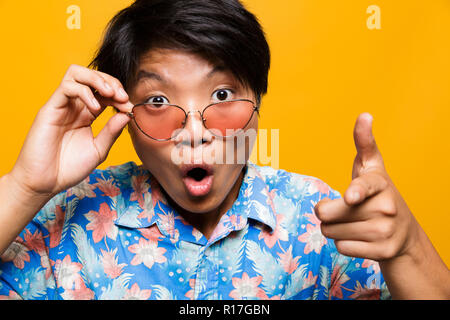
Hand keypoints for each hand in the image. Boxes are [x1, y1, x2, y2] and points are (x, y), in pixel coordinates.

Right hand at [9, 64, 131, 197]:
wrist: (46, 183)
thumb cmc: (69, 168)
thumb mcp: (99, 149)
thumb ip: (112, 132)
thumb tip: (127, 114)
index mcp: (86, 114)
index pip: (105, 92)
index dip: (120, 96)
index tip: (130, 107)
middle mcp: (74, 106)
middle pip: (92, 76)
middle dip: (112, 82)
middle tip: (123, 97)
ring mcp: (62, 106)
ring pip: (77, 73)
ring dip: (98, 79)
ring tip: (111, 94)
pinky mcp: (50, 109)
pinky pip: (67, 87)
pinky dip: (85, 92)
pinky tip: (95, 108)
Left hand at [315, 113, 418, 261]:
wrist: (403, 233)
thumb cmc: (378, 195)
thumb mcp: (371, 168)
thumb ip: (365, 143)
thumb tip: (365, 115)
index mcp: (380, 183)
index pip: (363, 186)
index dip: (355, 192)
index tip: (351, 197)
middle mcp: (386, 207)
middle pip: (328, 214)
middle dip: (327, 213)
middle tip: (344, 210)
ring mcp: (385, 231)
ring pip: (331, 233)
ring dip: (335, 230)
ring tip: (354, 223)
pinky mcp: (382, 252)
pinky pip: (341, 249)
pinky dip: (344, 244)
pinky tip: (360, 238)